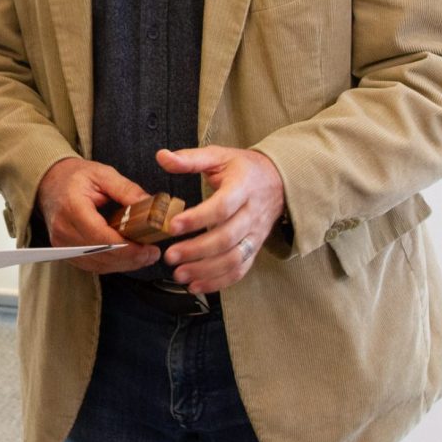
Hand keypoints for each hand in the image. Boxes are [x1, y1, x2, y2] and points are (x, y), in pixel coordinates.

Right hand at [35, 158, 160, 272]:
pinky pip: (91, 265)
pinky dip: (111, 264)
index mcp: (73, 208)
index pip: (101, 237)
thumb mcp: (102, 174)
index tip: (148, 247)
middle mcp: (64, 229)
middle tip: (152, 253)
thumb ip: (126, 189)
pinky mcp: (65, 251)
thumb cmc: (74, 177)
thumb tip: (150, 205)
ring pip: (97, 264)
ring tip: (144, 256)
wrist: (49, 181)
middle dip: (130, 258)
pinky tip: (126, 257)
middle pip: (101, 254)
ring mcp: (62, 244)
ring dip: (123, 264)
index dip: (127, 247)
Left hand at [156, 146, 284, 293]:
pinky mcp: (254, 249)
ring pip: (234, 259)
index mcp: (242, 188)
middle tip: (170, 255)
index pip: (221, 207)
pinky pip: (240, 270)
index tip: (172, 226)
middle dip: (197, 250)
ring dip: (205, 270)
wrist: (279, 181)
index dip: (197, 218)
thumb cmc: (243, 168)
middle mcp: (251, 214)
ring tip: (179, 274)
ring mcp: (255, 235)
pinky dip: (218, 282)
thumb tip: (162, 157)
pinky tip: (196, 285)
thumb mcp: (218, 156)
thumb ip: (190, 159)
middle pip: (226, 238)